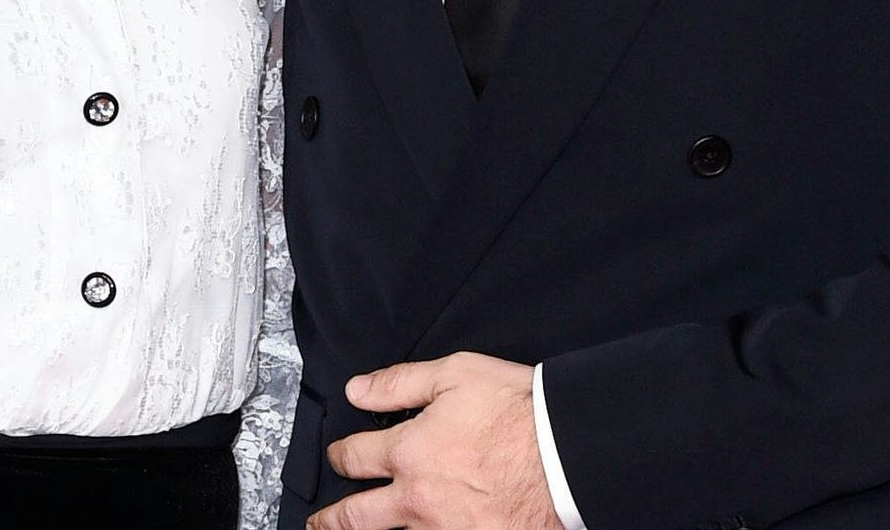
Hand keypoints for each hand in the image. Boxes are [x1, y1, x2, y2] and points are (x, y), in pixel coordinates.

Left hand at [308, 352, 561, 529]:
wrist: (570, 457)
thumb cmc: (520, 412)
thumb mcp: (456, 375)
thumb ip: (400, 384)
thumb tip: (357, 390)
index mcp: (409, 452)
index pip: (354, 457)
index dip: (341, 455)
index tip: (340, 456)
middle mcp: (418, 500)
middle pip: (356, 517)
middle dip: (332, 519)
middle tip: (319, 523)